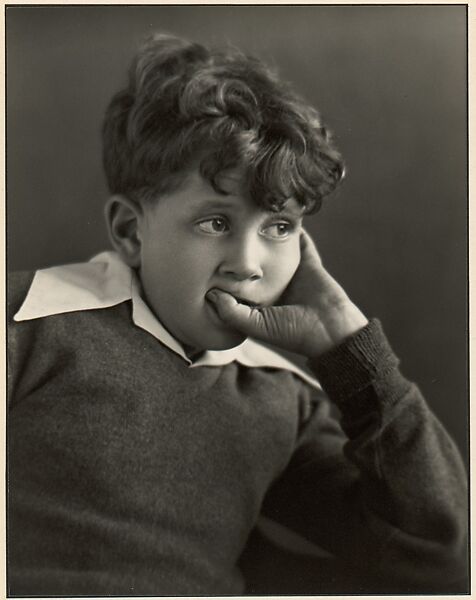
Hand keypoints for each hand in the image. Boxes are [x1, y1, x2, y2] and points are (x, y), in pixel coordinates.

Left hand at [206, 229, 367, 357]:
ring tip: (252, 214)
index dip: (224, 272)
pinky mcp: (307, 263)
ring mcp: (290, 273)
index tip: (205, 255)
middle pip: (254, 262)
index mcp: (259, 302)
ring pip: (275, 248)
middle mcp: (273, 286)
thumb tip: (210, 293)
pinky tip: (283, 213)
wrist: (331, 332)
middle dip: (242, 248)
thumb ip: (232, 313)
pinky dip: (294, 229)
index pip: (237, 283)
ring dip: (266, 234)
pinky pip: (300, 242)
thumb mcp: (256, 327)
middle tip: (226, 226)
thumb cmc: (293, 333)